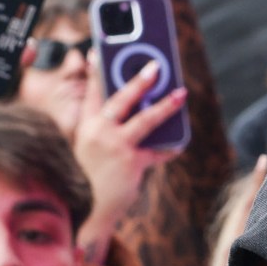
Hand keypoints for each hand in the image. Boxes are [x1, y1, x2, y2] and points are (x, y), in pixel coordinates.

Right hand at [73, 60, 187, 260]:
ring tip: (181, 94)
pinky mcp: (130, 162)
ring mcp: (114, 147)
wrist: (86, 213)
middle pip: (120, 99)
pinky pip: (157, 151)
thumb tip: (140, 110)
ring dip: (165, 106)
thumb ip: (109, 130)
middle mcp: (97, 133)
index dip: (95, 72)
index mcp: (85, 127)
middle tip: (156, 66)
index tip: (96, 52)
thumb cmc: (90, 179)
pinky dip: (169, 148)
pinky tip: (179, 143)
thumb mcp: (91, 150)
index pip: (91, 94)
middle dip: (139, 81)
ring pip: (144, 120)